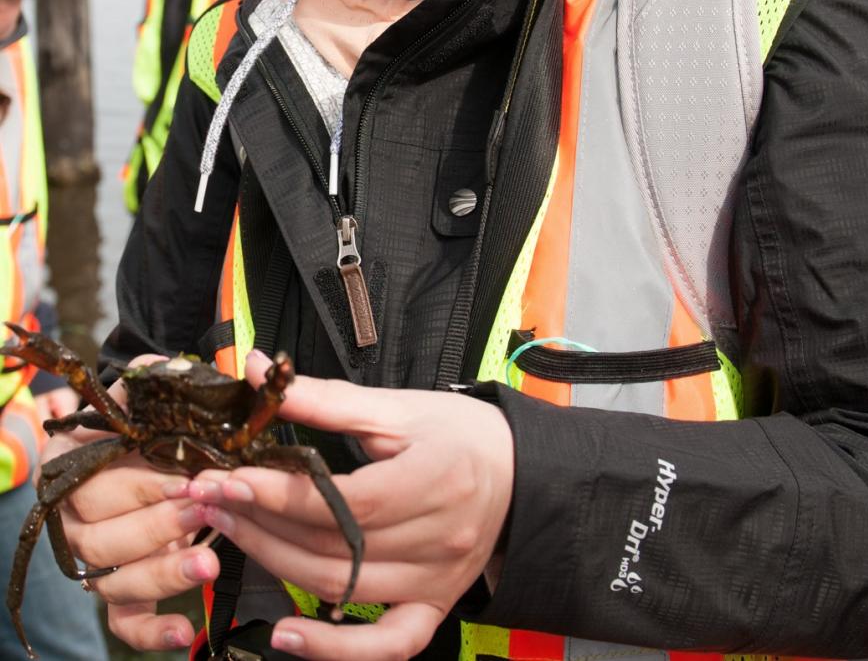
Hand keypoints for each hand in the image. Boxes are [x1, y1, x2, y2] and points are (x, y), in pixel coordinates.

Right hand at [41, 357, 217, 652]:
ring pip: (111, 581)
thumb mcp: (154, 395)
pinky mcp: (120, 593)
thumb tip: (168, 369)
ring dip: (161, 574)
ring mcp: (93, 560)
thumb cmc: (158, 423)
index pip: (92, 485)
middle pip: (98, 537)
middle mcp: (73, 518)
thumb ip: (159, 380)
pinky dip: (153, 631)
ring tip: (208, 562)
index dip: (140, 485)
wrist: (163, 448)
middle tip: (205, 510)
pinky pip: (125, 623)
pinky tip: (187, 629)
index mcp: (73, 465)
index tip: (189, 478)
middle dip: (157, 525)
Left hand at [191, 349, 514, 660]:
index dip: (278, 494)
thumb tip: (263, 370)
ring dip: (274, 564)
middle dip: (260, 524)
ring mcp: (437, 581)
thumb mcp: (400, 408)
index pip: (343, 500)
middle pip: (332, 547)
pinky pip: (385, 645)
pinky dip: (333, 649)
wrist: (521, 474)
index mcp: (434, 479)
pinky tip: (286, 635)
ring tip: (229, 532)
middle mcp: (438, 539)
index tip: (226, 478)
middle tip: (210, 499)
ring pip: (340, 589)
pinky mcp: (434, 606)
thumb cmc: (463, 434)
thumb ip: (327, 398)